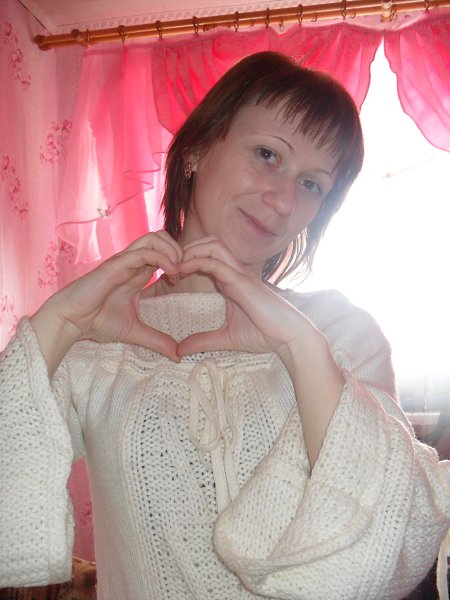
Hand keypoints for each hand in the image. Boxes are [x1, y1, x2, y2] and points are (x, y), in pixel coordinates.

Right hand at [31, 231, 182, 372]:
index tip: (182, 281)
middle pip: (161, 237)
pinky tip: (171, 274)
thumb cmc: (97, 322)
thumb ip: (157, 340)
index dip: (178, 262)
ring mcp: (125, 261)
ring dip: (172, 250)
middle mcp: (132, 263)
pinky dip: (162, 258)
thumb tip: (178, 356)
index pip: (164, 253)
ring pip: (154, 238)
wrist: (71, 321)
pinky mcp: (117, 265)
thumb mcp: (135, 332)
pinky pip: (144, 252)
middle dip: (179, 250)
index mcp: (137, 273)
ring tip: (178, 271)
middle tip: (184, 272)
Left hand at [176, 236, 309, 356]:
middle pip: (210, 242)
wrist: (290, 337)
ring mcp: (240, 274)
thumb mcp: (227, 339)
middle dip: (187, 249)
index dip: (188, 261)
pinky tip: (182, 271)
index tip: (171, 276)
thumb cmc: (265, 335)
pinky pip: (216, 263)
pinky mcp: (242, 282)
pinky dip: (196, 262)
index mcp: (233, 280)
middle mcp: (236, 272)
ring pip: (213, 245)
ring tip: (175, 267)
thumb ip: (204, 341)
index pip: (209, 256)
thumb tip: (180, 351)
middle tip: (170, 267)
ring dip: (191, 251)